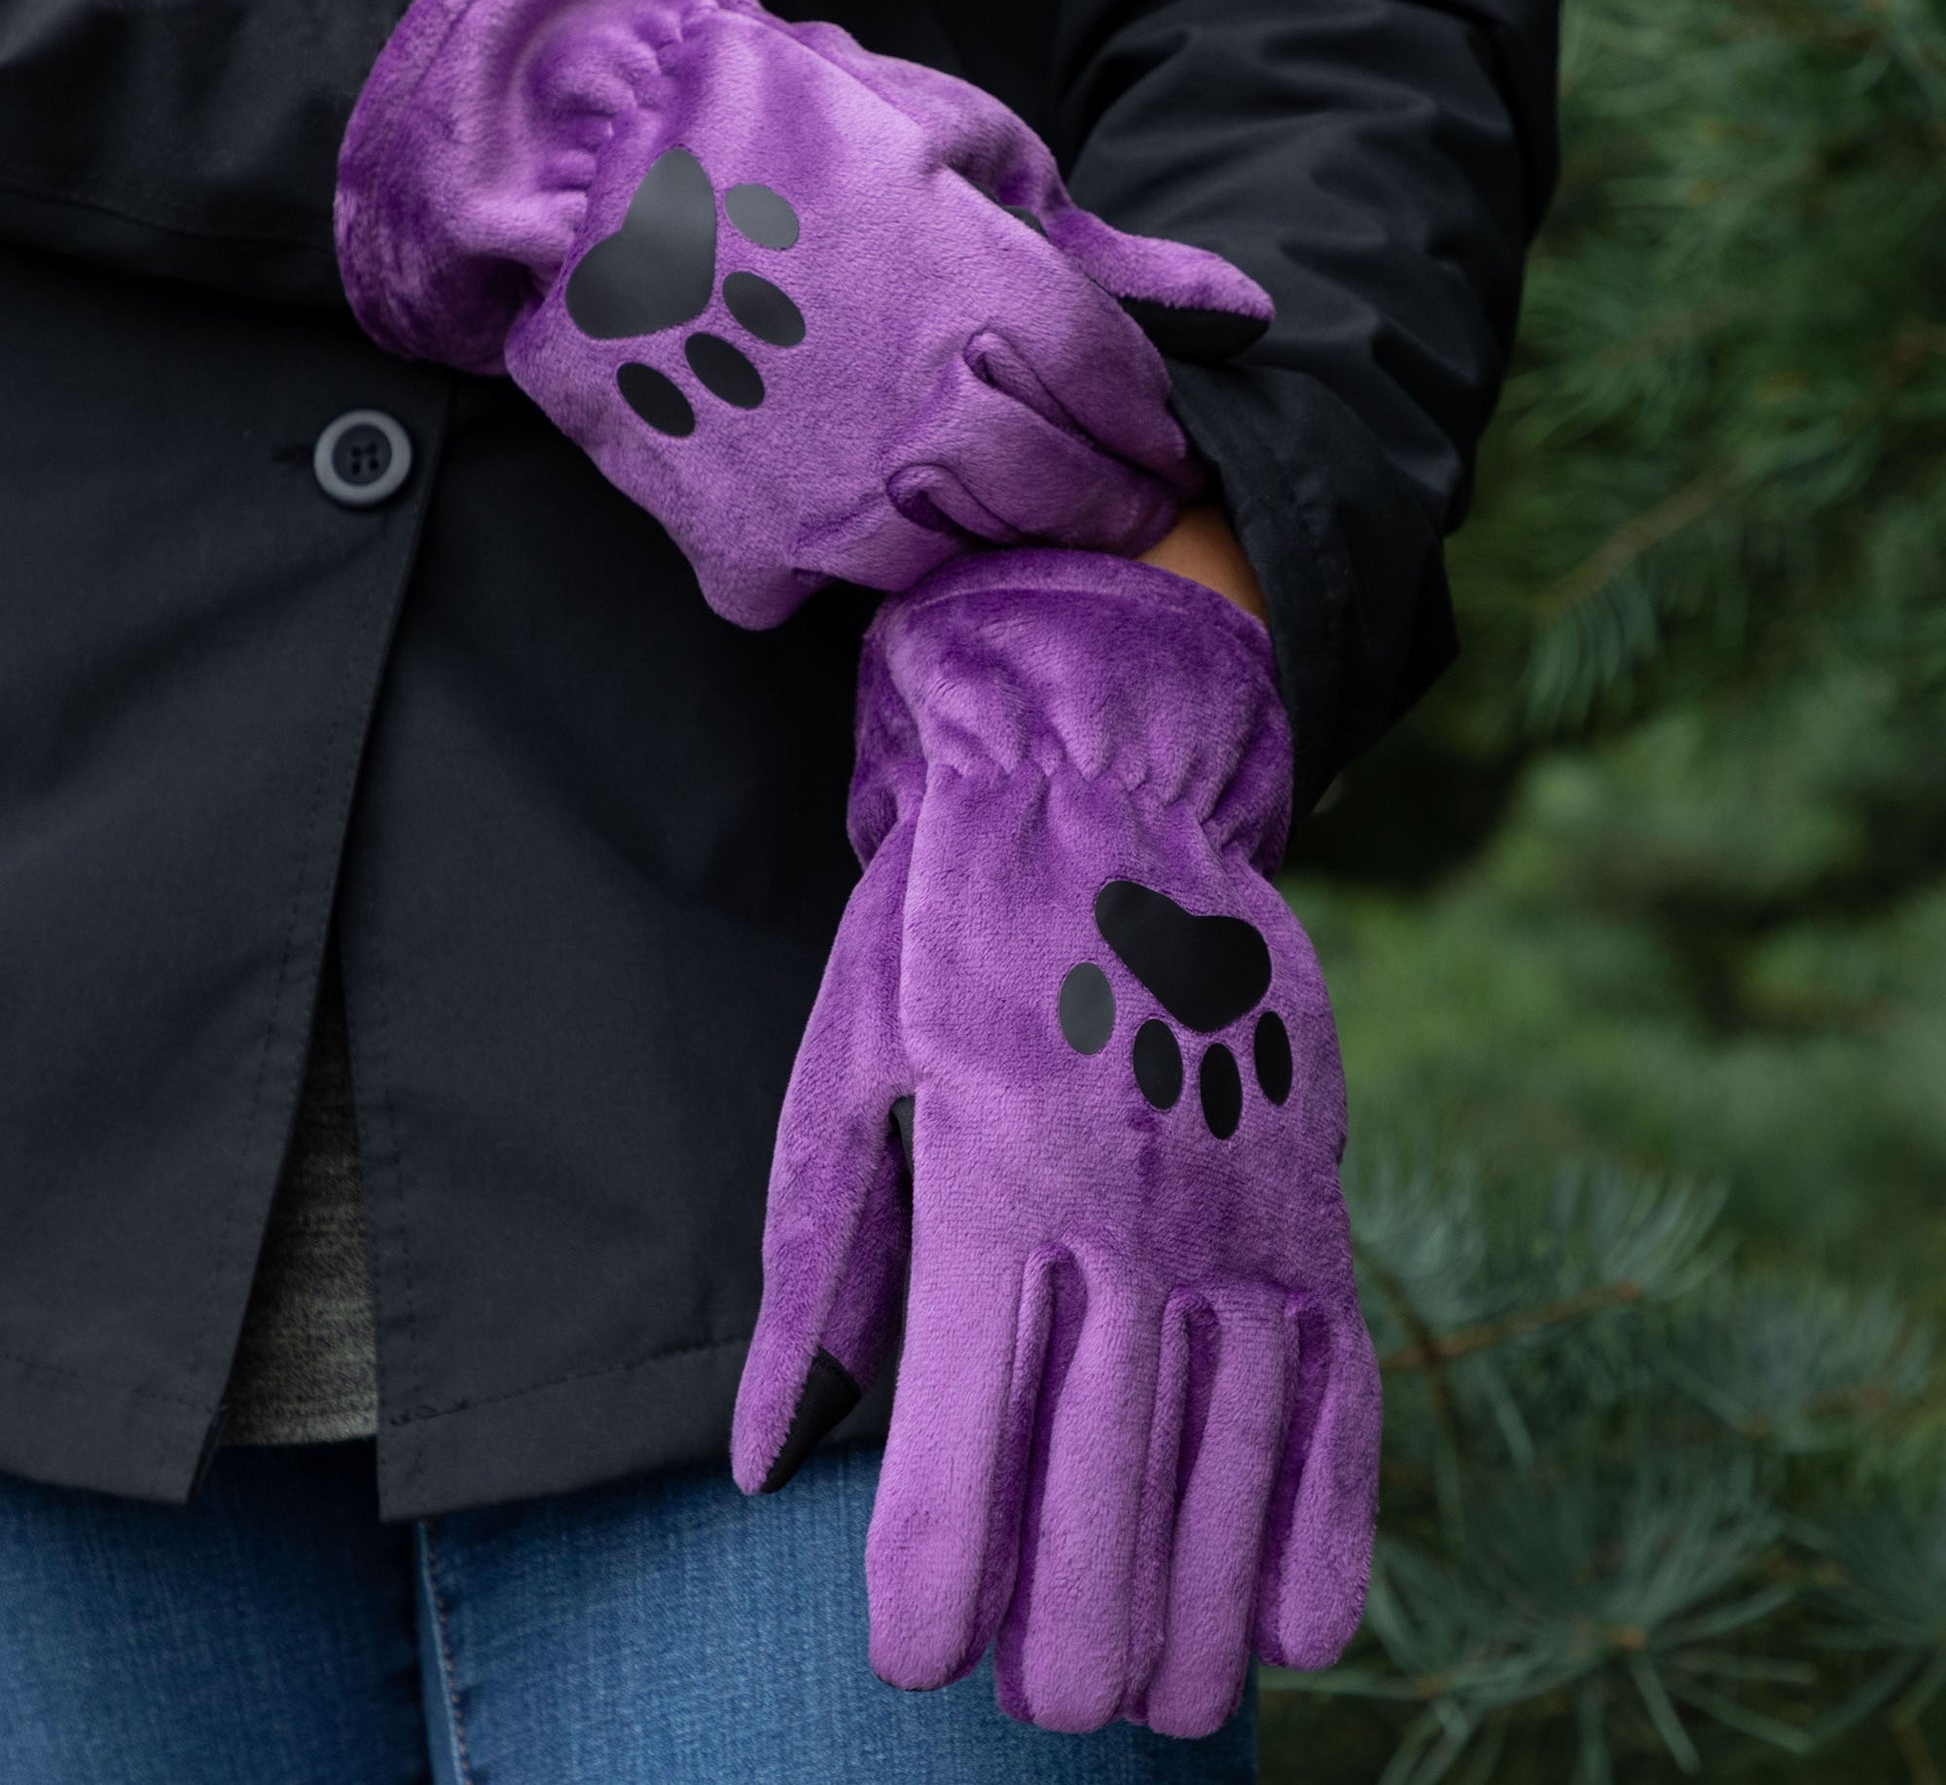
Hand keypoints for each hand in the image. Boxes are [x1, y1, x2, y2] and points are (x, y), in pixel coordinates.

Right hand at [334, 0, 1271, 626]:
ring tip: (949, 478)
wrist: (574, 171)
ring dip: (971, 526)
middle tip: (1112, 499)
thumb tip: (1237, 314)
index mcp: (989, 303)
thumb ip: (1101, 248)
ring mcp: (837, 507)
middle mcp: (927, 423)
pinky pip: (826, 587)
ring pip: (956, 555)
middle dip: (1105, 501)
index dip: (1150, 427)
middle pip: (1062, 497)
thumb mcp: (953, 144)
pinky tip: (816, 488)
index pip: (1124, 404)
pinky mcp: (753, 559)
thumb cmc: (776, 130)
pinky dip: (832, 550)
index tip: (1156, 443)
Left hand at [732, 549, 1378, 1735]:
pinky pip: (1338, 1381)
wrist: (1099, 784)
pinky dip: (1326, 1513)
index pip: (962, 1423)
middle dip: (1073, 1616)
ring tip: (1158, 1706)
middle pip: (1111, 1465)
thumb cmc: (940, 935)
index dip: (936, 1561)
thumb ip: (812, 1277)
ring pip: (1233, 1447)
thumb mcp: (845, 1078)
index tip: (912, 1656)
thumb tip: (760, 1460)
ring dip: (1198, 1597)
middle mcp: (1133, 1204)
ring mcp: (1244, 1202)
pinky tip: (1298, 1628)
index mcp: (992, 1172)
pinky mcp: (1310, 1194)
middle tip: (1043, 1707)